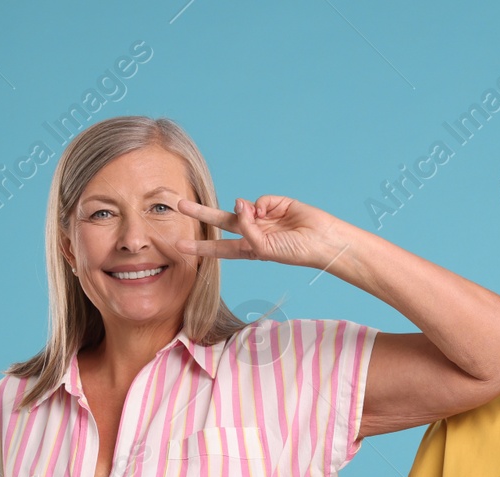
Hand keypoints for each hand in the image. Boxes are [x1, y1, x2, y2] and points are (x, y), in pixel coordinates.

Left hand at [175, 195, 351, 271]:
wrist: (321, 240)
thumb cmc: (295, 252)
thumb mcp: (264, 248)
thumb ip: (247, 229)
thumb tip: (239, 203)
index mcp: (249, 249)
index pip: (220, 248)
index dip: (200, 246)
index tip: (179, 245)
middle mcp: (253, 232)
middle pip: (220, 221)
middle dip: (200, 213)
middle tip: (178, 204)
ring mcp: (262, 216)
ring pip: (239, 207)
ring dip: (241, 210)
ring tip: (255, 215)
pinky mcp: (274, 203)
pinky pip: (259, 201)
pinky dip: (264, 206)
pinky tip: (274, 213)